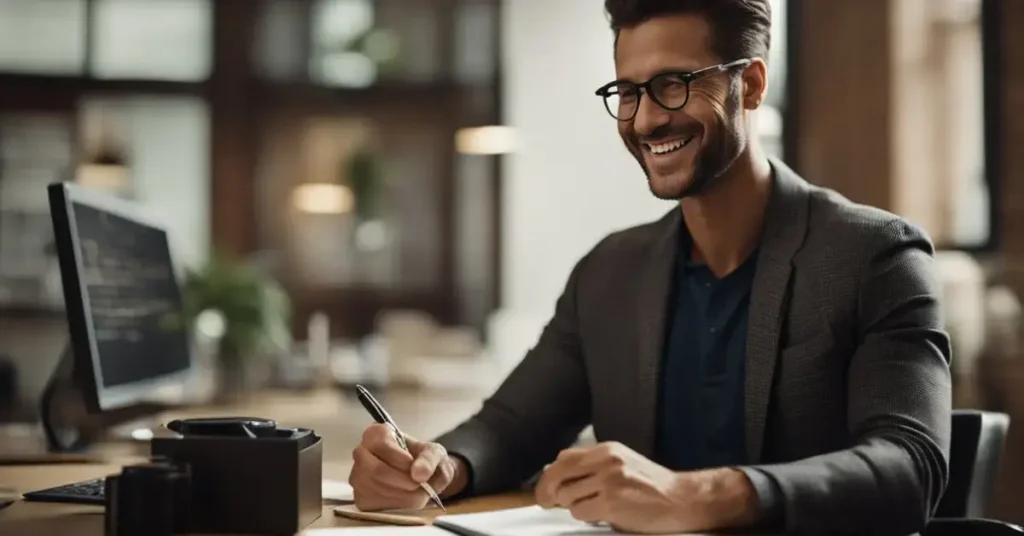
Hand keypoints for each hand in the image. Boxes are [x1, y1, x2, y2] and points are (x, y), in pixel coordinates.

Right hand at [349, 423, 466, 510]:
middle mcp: (362, 453)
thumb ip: (429, 459)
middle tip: (418, 484)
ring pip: (374, 488)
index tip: (413, 466)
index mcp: (376, 434)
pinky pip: (372, 504)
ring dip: (400, 495)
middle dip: (401, 481)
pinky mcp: (360, 497)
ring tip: (414, 492)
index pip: (381, 444)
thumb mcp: (434, 453)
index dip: (399, 458)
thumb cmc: (424, 459)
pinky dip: (393, 505)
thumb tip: (419, 474)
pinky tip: (404, 499)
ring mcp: (357, 476)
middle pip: (375, 470)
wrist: (422, 478)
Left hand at [535, 442, 757, 533]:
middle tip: (546, 502)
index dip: (549, 474)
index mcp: (607, 449)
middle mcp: (606, 461)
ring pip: (567, 496)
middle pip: (558, 473)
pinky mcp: (612, 502)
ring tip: (591, 507)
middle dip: (547, 491)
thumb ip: (591, 465)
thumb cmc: (650, 486)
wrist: (680, 499)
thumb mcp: (621, 464)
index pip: (564, 458)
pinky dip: (586, 516)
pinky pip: (581, 512)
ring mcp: (609, 481)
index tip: (546, 488)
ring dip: (573, 506)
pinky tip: (601, 515)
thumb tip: (554, 470)